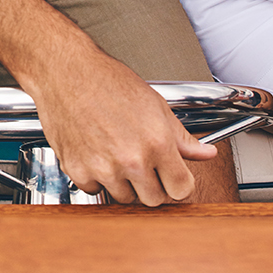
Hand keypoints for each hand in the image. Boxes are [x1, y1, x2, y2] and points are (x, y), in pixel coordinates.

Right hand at [0, 0, 215, 206]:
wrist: (66, 72)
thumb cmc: (108, 82)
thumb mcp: (155, 105)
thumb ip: (182, 137)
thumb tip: (206, 153)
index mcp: (157, 143)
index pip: (182, 190)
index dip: (181, 186)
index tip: (176, 181)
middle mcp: (131, 160)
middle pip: (154, 200)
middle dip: (154, 188)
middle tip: (147, 168)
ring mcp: (102, 169)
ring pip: (124, 199)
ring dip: (125, 185)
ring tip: (119, 158)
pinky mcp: (77, 171)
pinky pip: (96, 191)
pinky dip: (98, 180)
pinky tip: (98, 156)